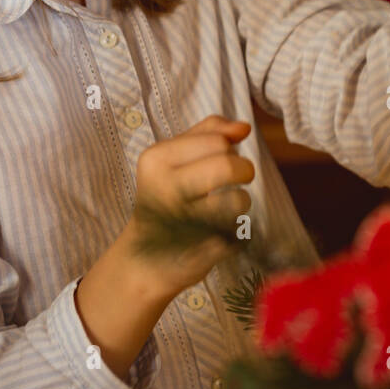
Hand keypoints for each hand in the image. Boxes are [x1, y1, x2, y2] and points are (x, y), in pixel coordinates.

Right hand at [120, 115, 254, 300]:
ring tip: (221, 208)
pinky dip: (237, 230)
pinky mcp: (204, 251)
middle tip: (236, 179)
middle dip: (243, 170)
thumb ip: (209, 133)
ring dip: (240, 203)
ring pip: (240, 200)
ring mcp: (185, 223)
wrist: (145, 260)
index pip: (218, 141)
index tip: (218, 160)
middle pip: (229, 166)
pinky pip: (242, 230)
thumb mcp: (173, 157)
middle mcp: (167, 190)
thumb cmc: (164, 198)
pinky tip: (217, 232)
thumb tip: (244, 128)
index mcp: (157, 160)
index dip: (228, 148)